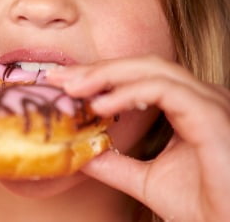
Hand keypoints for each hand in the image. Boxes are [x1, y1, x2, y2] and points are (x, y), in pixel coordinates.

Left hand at [47, 56, 229, 221]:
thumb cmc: (203, 205)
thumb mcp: (145, 179)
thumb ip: (115, 163)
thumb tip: (81, 152)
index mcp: (185, 106)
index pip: (136, 78)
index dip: (98, 77)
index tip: (63, 83)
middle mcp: (198, 97)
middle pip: (140, 66)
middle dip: (96, 70)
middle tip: (59, 77)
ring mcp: (207, 102)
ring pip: (151, 70)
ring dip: (106, 76)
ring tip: (73, 87)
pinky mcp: (211, 115)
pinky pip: (164, 90)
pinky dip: (128, 92)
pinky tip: (100, 105)